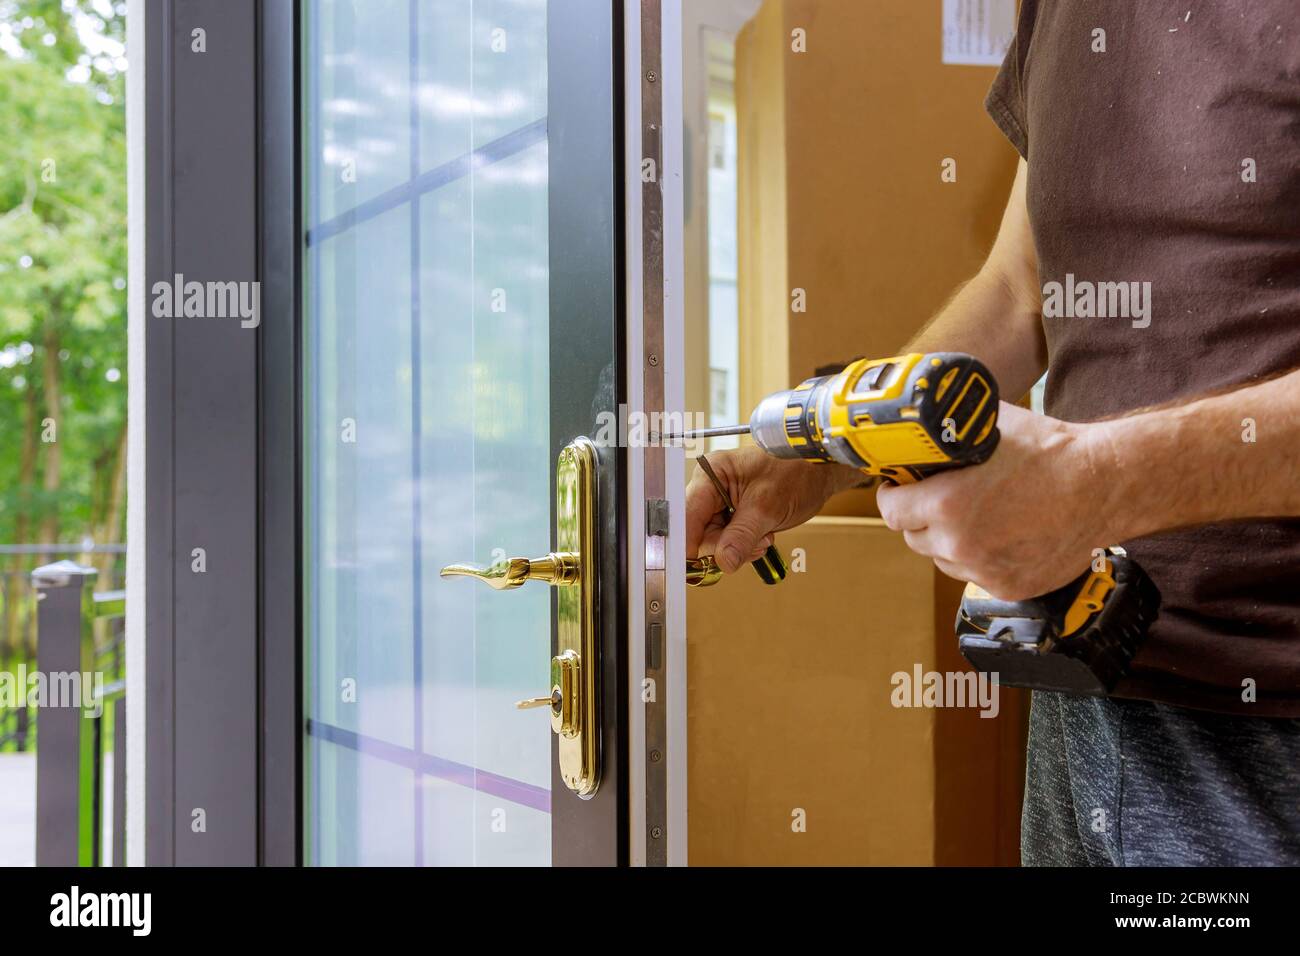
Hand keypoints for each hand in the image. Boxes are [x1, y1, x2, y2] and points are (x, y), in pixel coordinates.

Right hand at [686, 447, 860, 572]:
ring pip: (714, 539)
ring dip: (739, 546)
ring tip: (765, 536)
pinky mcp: (732, 513)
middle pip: (699, 531)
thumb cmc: (796, 471)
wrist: (819, 472)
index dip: (687, 540)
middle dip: (725, 544)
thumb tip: (723, 562)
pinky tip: (763, 536)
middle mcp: (710, 486)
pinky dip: (746, 545)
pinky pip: (728, 539)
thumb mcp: (767, 506)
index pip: (687, 513)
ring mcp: (721, 501)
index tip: (692, 565)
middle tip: (756, 543)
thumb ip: (741, 535)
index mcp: (711, 473)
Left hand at [876, 402, 1113, 599]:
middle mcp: (960, 544)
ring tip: (975, 517)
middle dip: (920, 518)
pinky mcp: (1008, 588)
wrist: (1105, 485)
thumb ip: (948, 432)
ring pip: (944, 559)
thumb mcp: (990, 427)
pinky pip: (975, 574)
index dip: (894, 496)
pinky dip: (980, 558)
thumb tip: (921, 423)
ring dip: (949, 541)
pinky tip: (1001, 535)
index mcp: (946, 505)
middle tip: (937, 501)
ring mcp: (984, 571)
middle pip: (914, 538)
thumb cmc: (1051, 452)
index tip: (900, 488)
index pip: (891, 511)